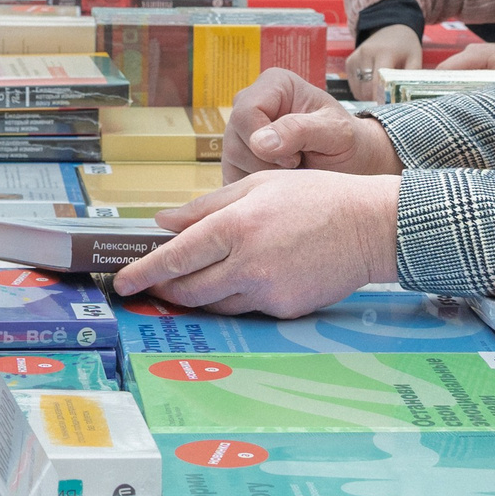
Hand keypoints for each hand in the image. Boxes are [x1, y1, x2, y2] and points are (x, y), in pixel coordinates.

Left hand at [110, 169, 399, 314]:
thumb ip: (206, 206)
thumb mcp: (257, 186)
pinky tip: (247, 277)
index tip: (122, 282)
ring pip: (215, 304)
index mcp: (236, 225)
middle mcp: (248, 263)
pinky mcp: (285, 309)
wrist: (371, 227)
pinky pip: (247, 309)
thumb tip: (163, 221)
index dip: (144, 272)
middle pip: (188, 290)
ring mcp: (267, 291)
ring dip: (198, 296)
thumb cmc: (315, 197)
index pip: (176, 257)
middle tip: (153, 284)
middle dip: (165, 290)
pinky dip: (237, 297)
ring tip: (197, 279)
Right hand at [225, 67, 403, 179]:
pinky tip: (280, 182)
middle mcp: (249, 104)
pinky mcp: (235, 158)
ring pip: (231, 161)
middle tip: (298, 166)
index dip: (266, 142)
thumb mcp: (335, 132)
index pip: (246, 113)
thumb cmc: (346, 141)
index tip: (295, 158)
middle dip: (266, 164)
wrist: (349, 162)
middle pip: (234, 140)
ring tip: (293, 172)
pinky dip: (256, 188)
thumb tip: (259, 142)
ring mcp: (239, 132)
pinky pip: (232, 178)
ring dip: (263, 177)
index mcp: (273, 84)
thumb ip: (301, 131)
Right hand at [343, 24, 424, 102]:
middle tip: (388, 101)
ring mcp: (355, 58)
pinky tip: (373, 85)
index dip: (383, 98)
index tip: (390, 107)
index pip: (378, 82)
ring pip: (358, 91)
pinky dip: (363, 91)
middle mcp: (365, 54)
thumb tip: (407, 101)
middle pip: (366, 89)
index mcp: (384, 52)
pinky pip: (354, 87)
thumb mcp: (415, 59)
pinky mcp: (349, 62)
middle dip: (376, 99)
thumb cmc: (405, 47)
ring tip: (381, 91)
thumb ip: (409, 79)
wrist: (390, 28)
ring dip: (369, 97)